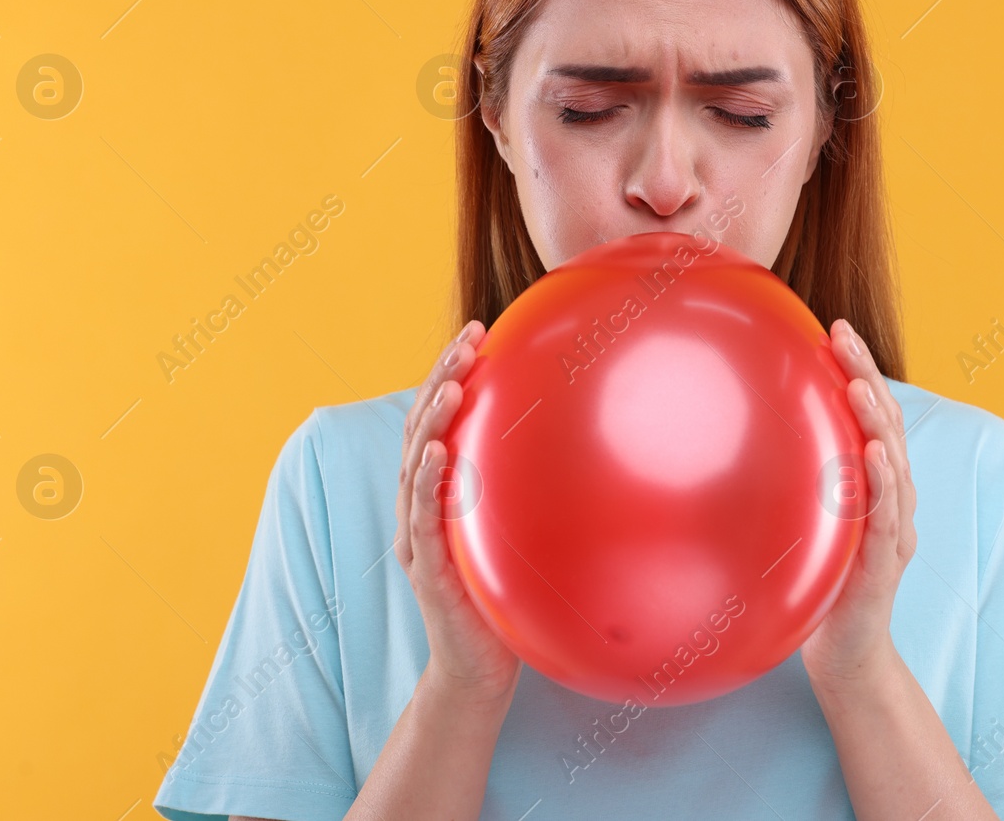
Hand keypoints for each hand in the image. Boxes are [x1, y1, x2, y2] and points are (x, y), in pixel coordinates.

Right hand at [395, 319, 521, 705]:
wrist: (479, 671)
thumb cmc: (503, 598)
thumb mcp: (517, 531)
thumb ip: (525, 490)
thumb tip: (587, 442)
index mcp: (440, 491)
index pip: (438, 418)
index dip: (450, 372)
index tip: (478, 331)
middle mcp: (420, 506)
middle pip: (421, 427)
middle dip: (442, 377)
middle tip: (467, 338)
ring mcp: (417, 535)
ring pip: (416, 463)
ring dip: (434, 418)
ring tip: (454, 381)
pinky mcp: (426, 568)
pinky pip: (423, 517)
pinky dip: (427, 481)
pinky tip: (439, 450)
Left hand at [800, 318, 918, 690]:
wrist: (846, 656)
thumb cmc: (818, 586)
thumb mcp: (802, 523)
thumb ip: (791, 483)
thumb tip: (727, 440)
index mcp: (872, 484)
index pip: (870, 414)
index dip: (859, 368)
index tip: (833, 328)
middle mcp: (892, 498)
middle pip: (885, 424)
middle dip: (867, 374)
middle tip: (842, 333)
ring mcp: (894, 529)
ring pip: (892, 463)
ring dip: (876, 421)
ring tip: (858, 384)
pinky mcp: (885, 563)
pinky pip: (887, 518)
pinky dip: (883, 486)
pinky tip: (871, 459)